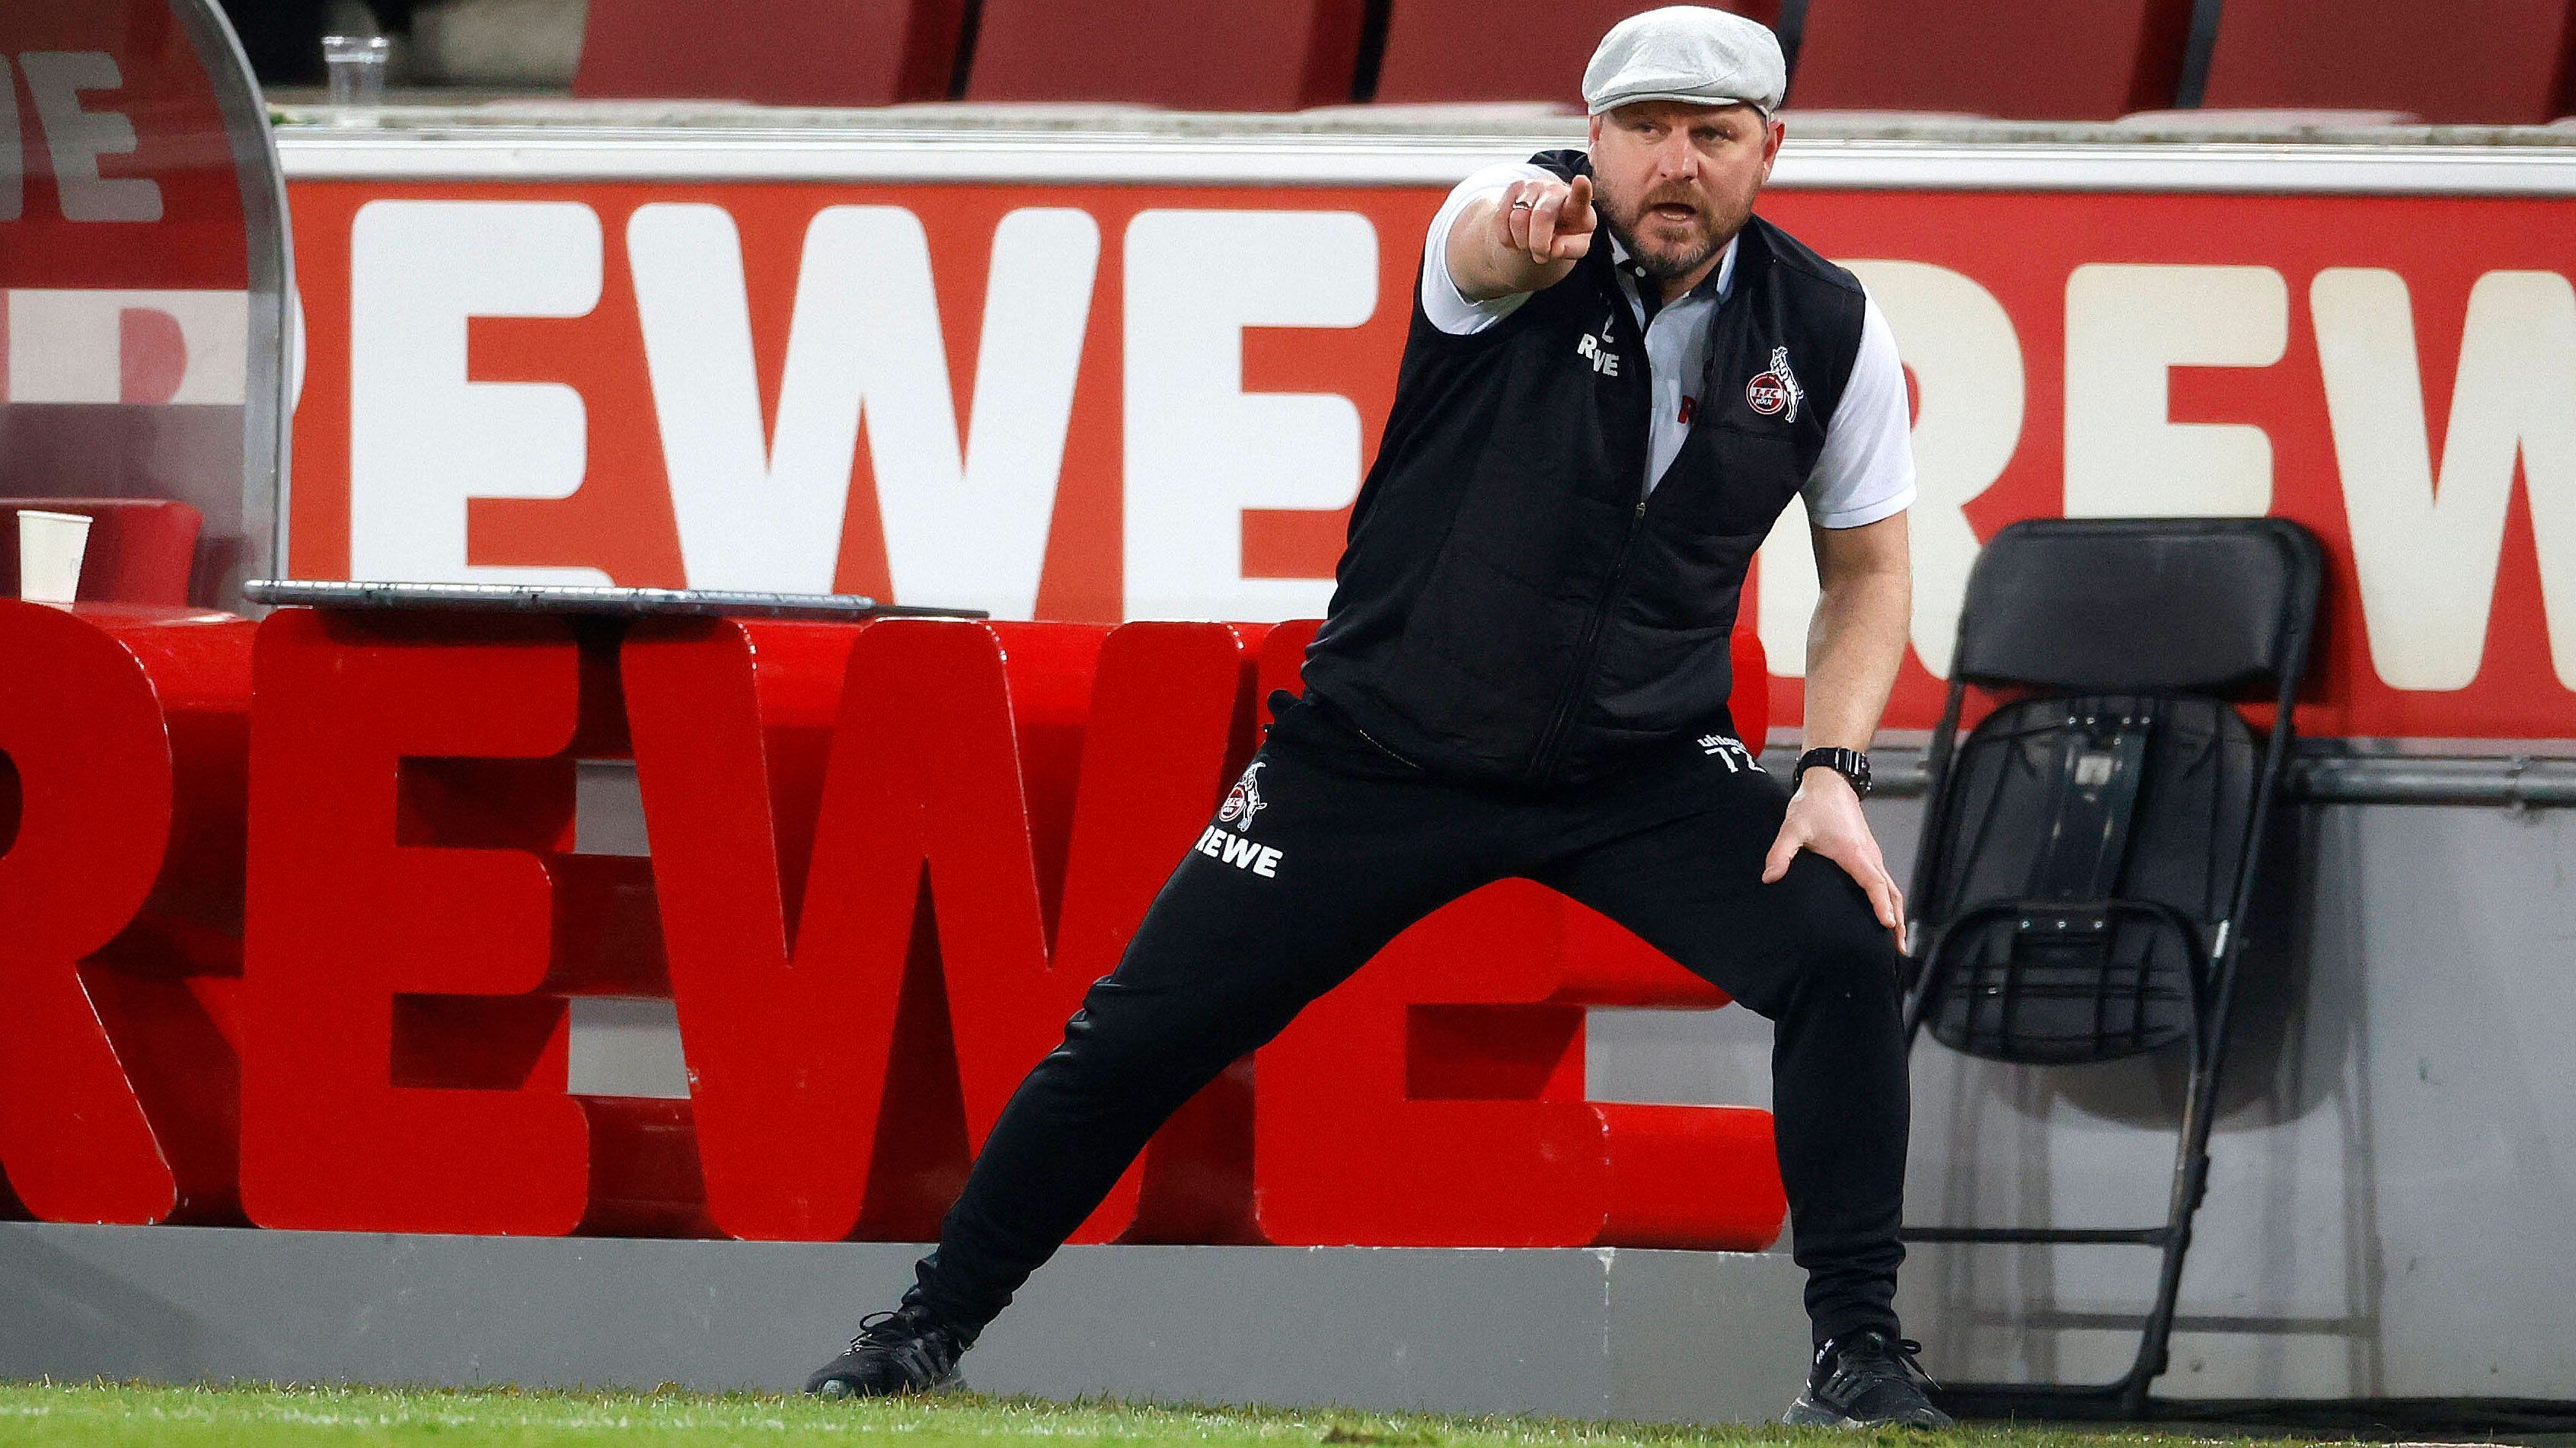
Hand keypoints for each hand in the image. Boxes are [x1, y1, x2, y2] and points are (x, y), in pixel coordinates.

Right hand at [1493, 174, 1594, 267]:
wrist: (1546, 223)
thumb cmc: (1565, 235)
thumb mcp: (1575, 246)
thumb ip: (1571, 249)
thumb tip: (1554, 248)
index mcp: (1577, 205)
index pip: (1580, 195)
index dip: (1581, 189)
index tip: (1581, 181)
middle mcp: (1555, 190)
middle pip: (1541, 216)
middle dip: (1538, 244)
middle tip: (1541, 256)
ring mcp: (1533, 186)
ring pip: (1517, 219)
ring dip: (1521, 243)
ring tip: (1528, 246)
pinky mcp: (1514, 188)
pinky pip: (1500, 218)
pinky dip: (1506, 238)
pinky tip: (1516, 240)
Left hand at [1763, 767, 1906, 950]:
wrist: (1830, 783)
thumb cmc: (1813, 804)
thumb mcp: (1792, 827)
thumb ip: (1781, 853)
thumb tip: (1770, 878)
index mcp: (1854, 853)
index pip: (1874, 883)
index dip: (1881, 904)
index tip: (1888, 924)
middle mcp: (1869, 856)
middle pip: (1891, 892)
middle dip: (1898, 920)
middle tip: (1899, 948)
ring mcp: (1872, 855)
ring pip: (1891, 888)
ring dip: (1897, 912)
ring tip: (1897, 938)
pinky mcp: (1869, 854)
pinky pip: (1884, 881)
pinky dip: (1890, 899)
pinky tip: (1885, 913)